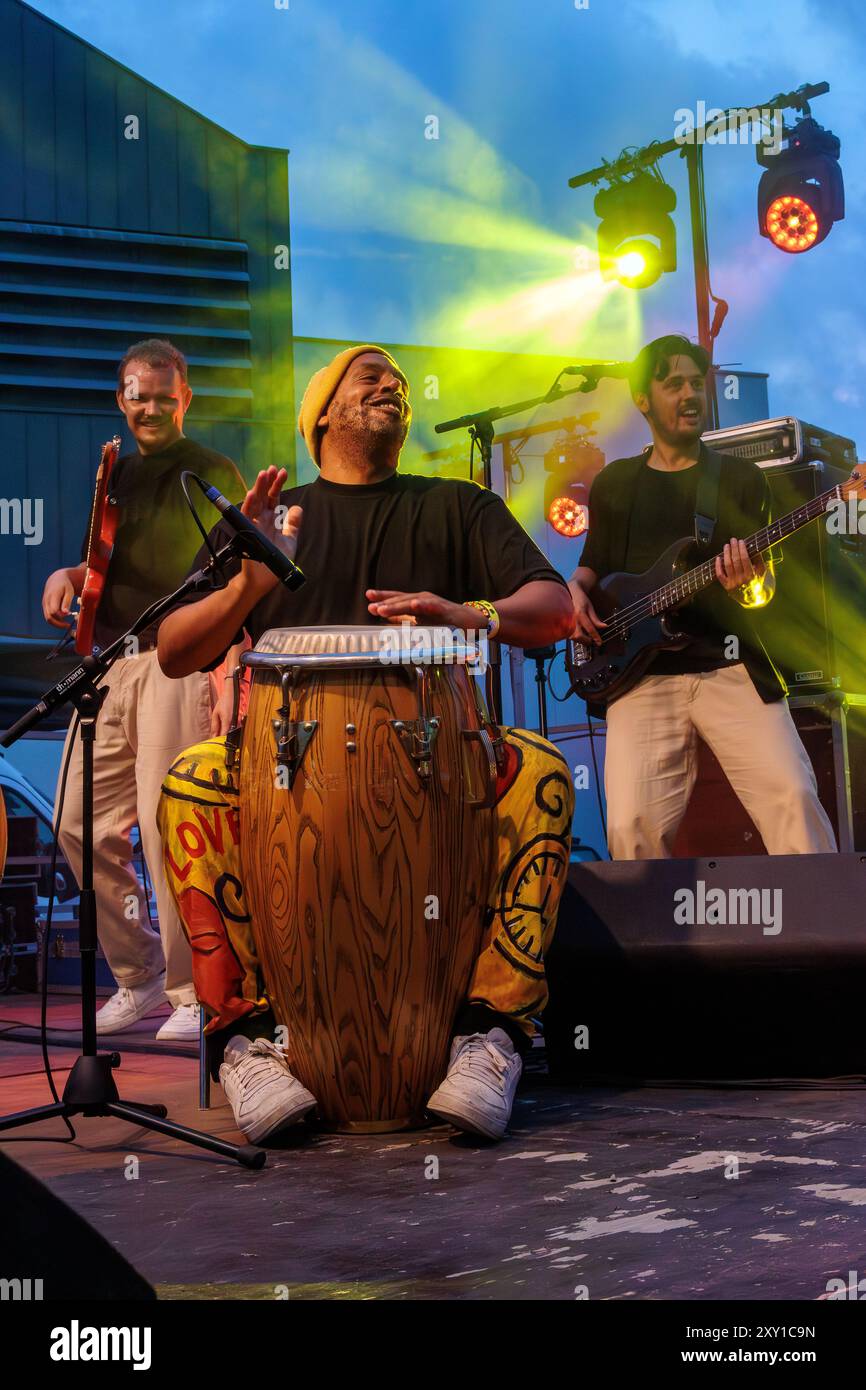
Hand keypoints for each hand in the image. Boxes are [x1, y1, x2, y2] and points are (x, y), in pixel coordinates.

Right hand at [42, 568, 75, 628]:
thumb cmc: (65, 585)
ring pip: (47, 618)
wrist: (56, 580)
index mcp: (52, 596)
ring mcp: (44, 604)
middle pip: (49, 617)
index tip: (70, 616)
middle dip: (58, 624)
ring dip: (57, 624)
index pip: (53, 611)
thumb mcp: (69, 591)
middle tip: (68, 626)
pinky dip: (55, 621)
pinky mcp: (45, 607)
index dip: (61, 616)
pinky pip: (48, 616)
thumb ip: (66, 602)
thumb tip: (65, 613)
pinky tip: (63, 620)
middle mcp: (46, 601)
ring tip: (67, 625)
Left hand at [209, 679, 236, 735]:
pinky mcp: (239, 722)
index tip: (213, 743)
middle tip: (215, 738)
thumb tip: (213, 735)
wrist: (231, 695)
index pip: (223, 736)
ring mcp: (238, 723)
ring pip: (231, 733)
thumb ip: (214, 725)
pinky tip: (223, 729)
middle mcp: (234, 723)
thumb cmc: (223, 703)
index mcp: (227, 721)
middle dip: (221, 738)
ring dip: (224, 734)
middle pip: (228, 736)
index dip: (218, 740)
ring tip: (218, 733)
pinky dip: (228, 730)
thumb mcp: (215, 714)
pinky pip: (233, 729)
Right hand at [237, 467, 302, 598]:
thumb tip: (298, 508)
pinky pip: (245, 516)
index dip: (277, 485)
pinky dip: (248, 505)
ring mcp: (253, 524)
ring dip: (258, 488)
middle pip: (263, 496)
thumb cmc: (276, 560)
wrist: (266, 578)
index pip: (273, 497)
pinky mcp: (246, 532)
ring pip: (254, 502)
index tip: (283, 472)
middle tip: (273, 468)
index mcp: (270, 519)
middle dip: (268, 482)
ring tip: (263, 473)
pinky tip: (251, 494)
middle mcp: (260, 519)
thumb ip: (293, 524)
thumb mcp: (290, 540)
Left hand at [366, 589, 473, 625]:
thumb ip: (404, 618)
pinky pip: (433, 607)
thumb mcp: (421, 620)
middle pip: (401, 600)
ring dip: (398, 605)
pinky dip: (423, 605)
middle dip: (386, 603)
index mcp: (416, 602)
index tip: (368, 596)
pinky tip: (414, 605)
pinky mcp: (445, 610)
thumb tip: (386, 619)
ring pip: (413, 603)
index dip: (383, 596)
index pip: (397, 598)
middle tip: (371, 607)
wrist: (471, 621)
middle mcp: (423, 599)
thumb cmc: (445, 620)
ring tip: (383, 608)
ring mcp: (434, 603)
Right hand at [568, 581, 606, 645]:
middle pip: (578, 636)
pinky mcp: (563, 623)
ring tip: (587, 639)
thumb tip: (604, 627)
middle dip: (586, 641)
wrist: (570, 591)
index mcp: (580, 613)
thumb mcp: (590, 607)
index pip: (590, 629)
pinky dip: (575, 637)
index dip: (596, 637)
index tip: (599, 642)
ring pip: (572, 637)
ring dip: (580, 640)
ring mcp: (566, 621)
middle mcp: (572, 618)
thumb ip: (596, 619)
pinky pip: (569, 634)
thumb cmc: (580, 598)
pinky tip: (580, 635)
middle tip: (592, 641)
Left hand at [715, 538, 764, 592]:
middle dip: (734, 549)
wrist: (753, 597)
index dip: (742, 549)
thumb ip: (759, 559)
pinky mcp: (726, 586)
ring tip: (726, 546)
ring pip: (727, 566)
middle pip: (735, 561)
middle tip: (733, 540)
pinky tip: (718, 558)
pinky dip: (718, 566)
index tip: (741, 541)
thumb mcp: (762, 571)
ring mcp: (733, 583)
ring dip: (726, 554)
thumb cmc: (758, 581)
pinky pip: (720, 575)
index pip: (745, 559)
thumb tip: (754, 546)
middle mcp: (741, 580)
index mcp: (751, 576)